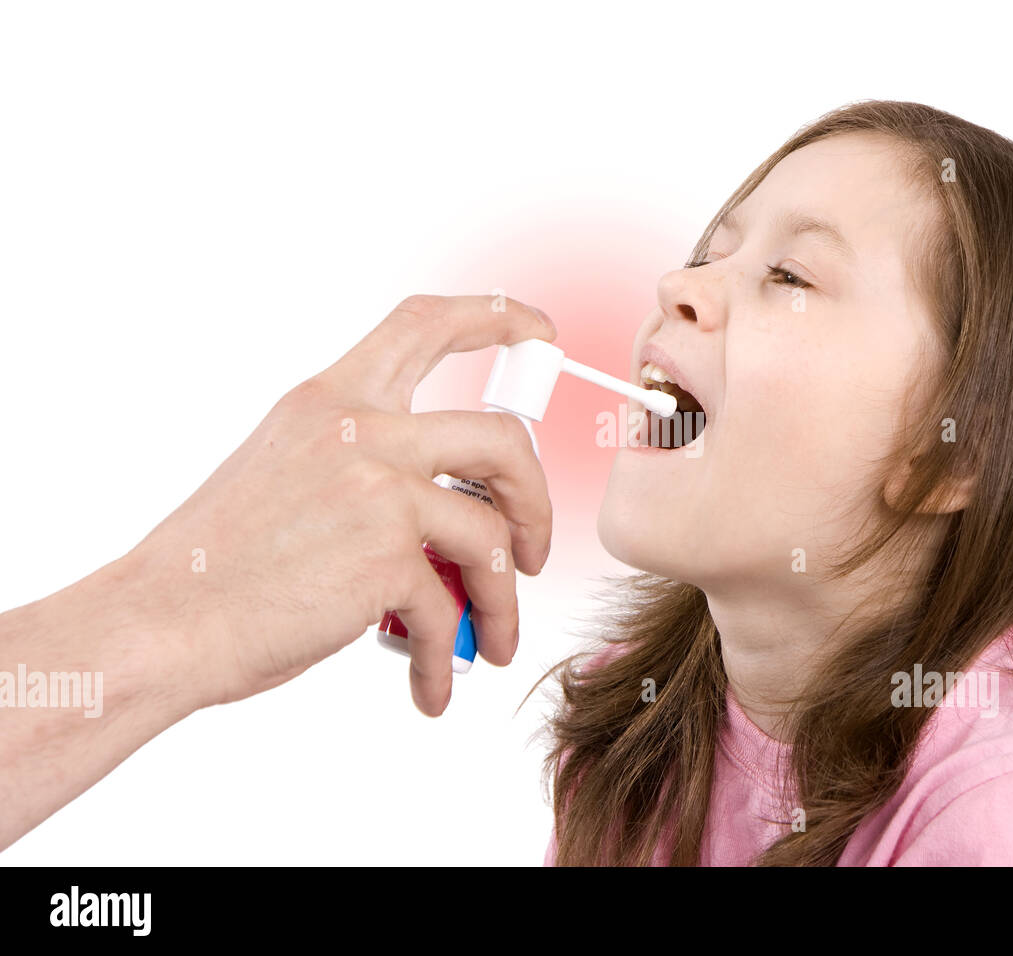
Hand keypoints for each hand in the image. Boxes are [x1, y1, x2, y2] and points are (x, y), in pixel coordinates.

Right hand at [122, 294, 556, 715]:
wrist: (162, 621)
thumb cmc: (220, 563)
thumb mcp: (289, 472)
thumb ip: (366, 469)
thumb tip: (446, 515)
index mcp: (332, 399)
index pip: (426, 324)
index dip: (497, 317)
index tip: (540, 331)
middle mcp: (360, 430)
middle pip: (501, 437)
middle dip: (534, 498)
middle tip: (531, 548)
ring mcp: (378, 490)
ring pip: (493, 535)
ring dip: (505, 598)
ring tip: (495, 637)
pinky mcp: (386, 557)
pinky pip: (453, 608)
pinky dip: (451, 654)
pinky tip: (433, 684)